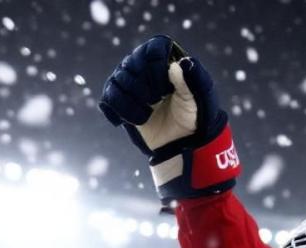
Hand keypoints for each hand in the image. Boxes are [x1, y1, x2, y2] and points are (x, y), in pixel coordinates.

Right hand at [99, 35, 240, 201]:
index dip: (156, 66)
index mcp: (167, 61)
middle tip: (158, 99)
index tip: (165, 86)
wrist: (181, 141)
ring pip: (118, 79)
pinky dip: (121, 109)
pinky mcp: (120, 99)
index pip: (153, 48)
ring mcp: (131, 82)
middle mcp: (146, 67)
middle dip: (144, 85)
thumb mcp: (196, 100)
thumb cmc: (193, 116)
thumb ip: (190, 81)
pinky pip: (109, 96)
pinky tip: (138, 119)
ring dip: (133, 98)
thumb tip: (179, 64)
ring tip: (148, 112)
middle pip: (131, 62)